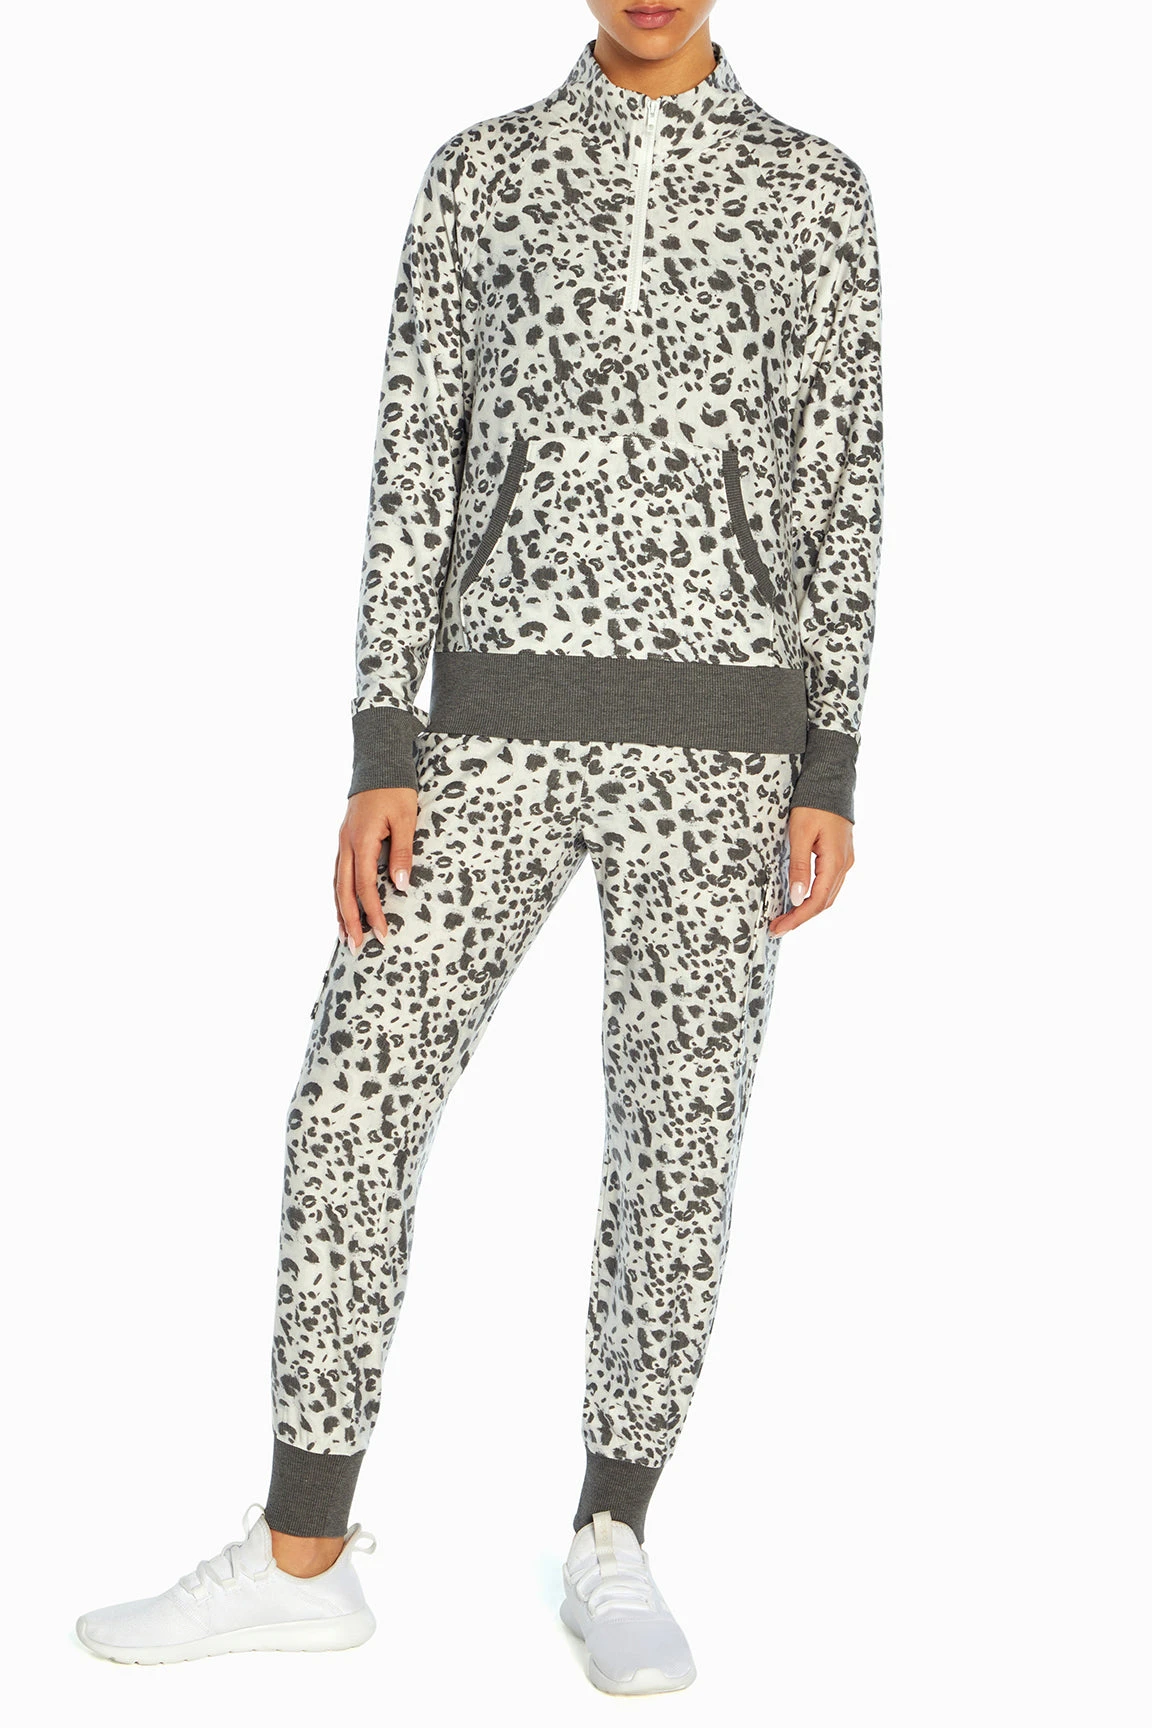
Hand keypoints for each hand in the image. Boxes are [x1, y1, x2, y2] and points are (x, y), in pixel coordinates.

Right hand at [335, 787, 417, 950]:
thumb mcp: (406, 819)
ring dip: (340, 912)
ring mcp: (342, 843)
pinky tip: (343, 908)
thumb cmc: (396, 790)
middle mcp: (346, 845)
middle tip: (357, 948)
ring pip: (337, 885)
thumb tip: (400, 884)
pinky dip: (340, 895)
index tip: (382, 934)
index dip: (373, 913)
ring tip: (345, 937)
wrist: (378, 764)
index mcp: (361, 841)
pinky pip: (338, 874)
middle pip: (344, 891)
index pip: (365, 886)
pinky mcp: (345, 841)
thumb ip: (402, 851)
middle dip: (350, 921)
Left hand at [767, 806, 853, 934]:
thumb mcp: (800, 834)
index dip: (798, 918)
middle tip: (778, 928)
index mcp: (835, 862)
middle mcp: (844, 865)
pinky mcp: (840, 856)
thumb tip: (798, 897)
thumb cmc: (813, 805)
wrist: (830, 783)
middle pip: (823, 902)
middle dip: (800, 918)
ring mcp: (844, 861)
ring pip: (827, 895)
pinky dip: (814, 896)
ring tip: (786, 918)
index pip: (817, 901)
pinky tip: (800, 899)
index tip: (779, 928)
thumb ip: (799, 867)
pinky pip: (828, 884)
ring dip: (807, 909)